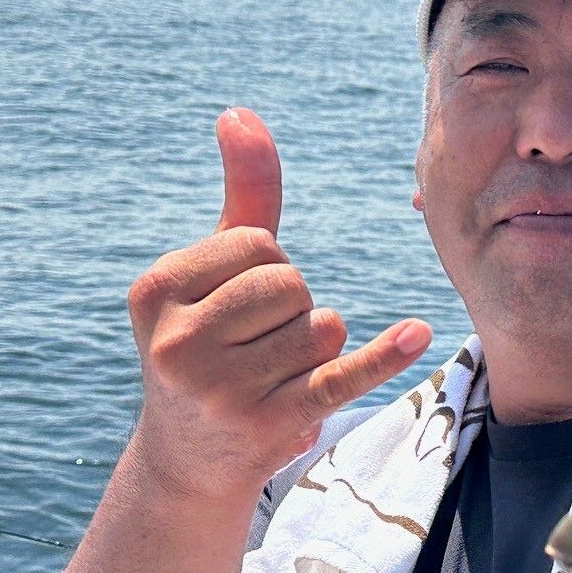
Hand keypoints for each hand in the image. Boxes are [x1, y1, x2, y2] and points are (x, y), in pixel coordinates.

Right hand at [124, 107, 431, 502]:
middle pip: (291, 282)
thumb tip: (240, 114)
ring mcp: (220, 391)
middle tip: (255, 347)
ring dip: (315, 346)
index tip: (232, 309)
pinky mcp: (268, 426)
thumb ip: (242, 195)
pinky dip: (381, 358)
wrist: (189, 458)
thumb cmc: (210, 340)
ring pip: (322, 326)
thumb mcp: (215, 270)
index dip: (265, 267)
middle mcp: (176, 344)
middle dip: (292, 307)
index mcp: (155, 291)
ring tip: (270, 375)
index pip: (258, 242)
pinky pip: (341, 377)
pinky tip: (416, 335)